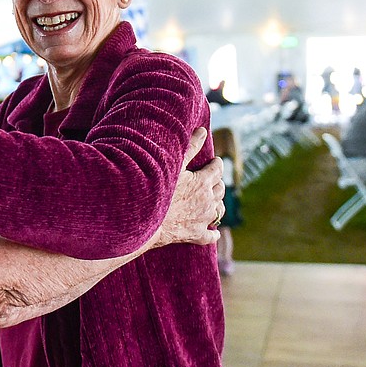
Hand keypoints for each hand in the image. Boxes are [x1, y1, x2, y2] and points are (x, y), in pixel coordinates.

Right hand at [154, 128, 224, 248]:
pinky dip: (213, 233)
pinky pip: (210, 235)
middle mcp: (208, 200)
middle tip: (212, 179)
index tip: (215, 161)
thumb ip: (190, 147)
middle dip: (217, 182)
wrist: (144, 218)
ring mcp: (203, 218)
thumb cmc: (157, 188)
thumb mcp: (173, 164)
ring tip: (214, 201)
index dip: (217, 164)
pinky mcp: (196, 234)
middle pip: (221, 189)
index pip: (218, 169)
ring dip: (218, 204)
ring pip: (219, 210)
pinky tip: (214, 232)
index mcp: (204, 181)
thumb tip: (203, 131)